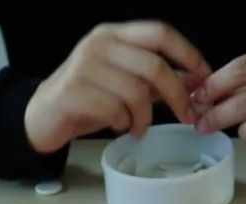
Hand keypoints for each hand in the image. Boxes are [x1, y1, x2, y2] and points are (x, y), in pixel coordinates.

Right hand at [24, 21, 209, 154]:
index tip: (204, 77)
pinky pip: (113, 109)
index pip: (160, 33)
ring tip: (138, 128)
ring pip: (135, 92)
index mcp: (114, 35)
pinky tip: (118, 128)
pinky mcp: (72, 92)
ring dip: (144, 117)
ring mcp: (83, 66)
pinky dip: (122, 123)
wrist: (41, 117)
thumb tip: (196, 82)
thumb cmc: (86, 100)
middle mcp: (99, 44)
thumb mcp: (124, 85)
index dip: (187, 53)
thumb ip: (155, 81)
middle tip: (186, 116)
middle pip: (154, 65)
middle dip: (177, 95)